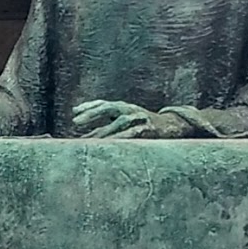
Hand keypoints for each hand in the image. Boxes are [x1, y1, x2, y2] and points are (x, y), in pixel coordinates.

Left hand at [72, 98, 204, 139]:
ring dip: (104, 130)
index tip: (74, 112)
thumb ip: (105, 128)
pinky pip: (133, 134)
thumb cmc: (144, 126)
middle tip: (75, 121)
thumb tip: (84, 138)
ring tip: (91, 139)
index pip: (103, 104)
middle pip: (108, 107)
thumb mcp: (124, 124)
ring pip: (119, 122)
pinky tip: (112, 145)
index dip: (88, 107)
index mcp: (123, 107)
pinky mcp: (148, 128)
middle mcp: (130, 109)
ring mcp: (140, 117)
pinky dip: (122, 139)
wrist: (172, 126)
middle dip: (91, 114)